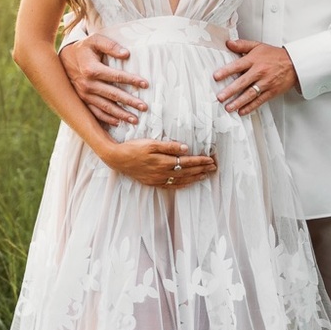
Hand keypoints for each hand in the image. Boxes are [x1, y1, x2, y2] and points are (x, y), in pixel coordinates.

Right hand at [61, 35, 149, 125]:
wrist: (61, 61)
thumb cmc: (82, 49)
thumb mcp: (94, 41)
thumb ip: (110, 45)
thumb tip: (126, 54)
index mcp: (92, 69)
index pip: (116, 76)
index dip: (132, 80)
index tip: (145, 84)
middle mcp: (88, 85)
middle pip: (113, 95)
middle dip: (130, 102)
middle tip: (144, 107)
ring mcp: (85, 95)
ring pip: (106, 107)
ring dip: (121, 114)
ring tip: (135, 120)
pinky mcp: (82, 101)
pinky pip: (96, 113)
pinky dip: (107, 119)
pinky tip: (118, 122)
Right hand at [100, 138, 216, 188]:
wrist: (117, 159)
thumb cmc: (133, 148)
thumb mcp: (151, 143)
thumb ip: (168, 146)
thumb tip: (185, 148)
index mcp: (164, 162)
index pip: (187, 162)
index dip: (200, 161)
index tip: (210, 160)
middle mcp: (163, 173)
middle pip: (187, 172)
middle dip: (201, 169)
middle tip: (213, 168)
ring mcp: (158, 180)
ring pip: (181, 180)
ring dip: (194, 178)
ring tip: (205, 175)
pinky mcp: (153, 183)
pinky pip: (171, 186)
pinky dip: (182, 184)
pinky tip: (188, 183)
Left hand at [214, 40, 298, 115]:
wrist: (294, 63)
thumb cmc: (275, 56)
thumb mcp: (258, 46)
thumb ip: (242, 45)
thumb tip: (228, 43)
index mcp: (254, 60)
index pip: (238, 65)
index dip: (227, 71)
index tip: (216, 77)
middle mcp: (259, 72)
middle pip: (243, 82)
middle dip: (231, 90)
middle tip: (220, 97)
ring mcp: (265, 83)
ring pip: (250, 94)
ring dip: (239, 102)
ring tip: (228, 107)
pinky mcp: (271, 92)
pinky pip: (259, 101)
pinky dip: (250, 107)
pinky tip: (241, 111)